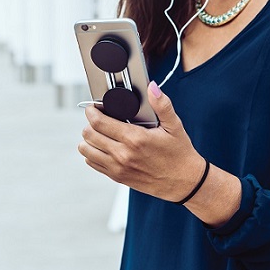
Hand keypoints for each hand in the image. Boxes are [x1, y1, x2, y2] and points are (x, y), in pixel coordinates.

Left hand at [78, 81, 206, 201]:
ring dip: (89, 139)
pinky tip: (103, 147)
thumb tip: (152, 87)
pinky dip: (93, 153)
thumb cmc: (179, 153)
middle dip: (90, 123)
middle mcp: (123, 154)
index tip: (93, 108)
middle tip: (97, 118)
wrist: (184, 182)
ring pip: (86, 150)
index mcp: (135, 139)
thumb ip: (162, 105)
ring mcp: (118, 167)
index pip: (99, 122)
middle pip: (89, 135)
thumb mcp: (174, 126)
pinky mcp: (117, 177)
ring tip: (99, 133)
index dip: (91, 111)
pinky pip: (92, 163)